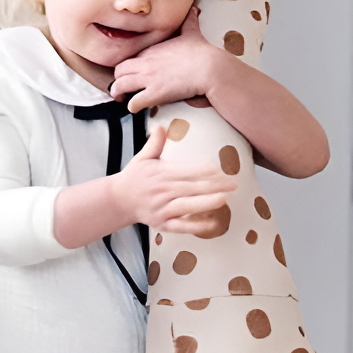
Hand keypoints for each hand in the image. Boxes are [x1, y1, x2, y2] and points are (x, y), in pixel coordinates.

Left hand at [109, 8, 221, 111]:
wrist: (209, 68)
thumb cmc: (202, 52)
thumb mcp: (192, 32)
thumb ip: (189, 22)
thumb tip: (194, 9)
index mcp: (151, 50)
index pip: (129, 58)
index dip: (127, 67)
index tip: (131, 73)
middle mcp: (146, 63)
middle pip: (118, 71)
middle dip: (117, 80)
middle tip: (121, 87)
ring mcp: (149, 79)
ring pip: (119, 86)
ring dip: (117, 93)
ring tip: (121, 98)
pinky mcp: (155, 94)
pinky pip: (133, 102)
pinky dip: (132, 106)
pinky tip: (135, 107)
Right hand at [112, 124, 235, 234]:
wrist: (118, 201)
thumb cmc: (134, 177)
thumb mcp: (143, 158)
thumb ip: (155, 144)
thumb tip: (161, 126)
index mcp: (160, 173)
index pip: (184, 170)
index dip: (200, 169)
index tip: (217, 168)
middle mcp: (162, 191)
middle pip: (191, 188)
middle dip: (213, 185)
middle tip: (234, 183)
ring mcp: (162, 208)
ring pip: (187, 206)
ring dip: (206, 203)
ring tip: (224, 199)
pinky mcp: (162, 223)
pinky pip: (181, 226)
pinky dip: (195, 226)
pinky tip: (211, 224)